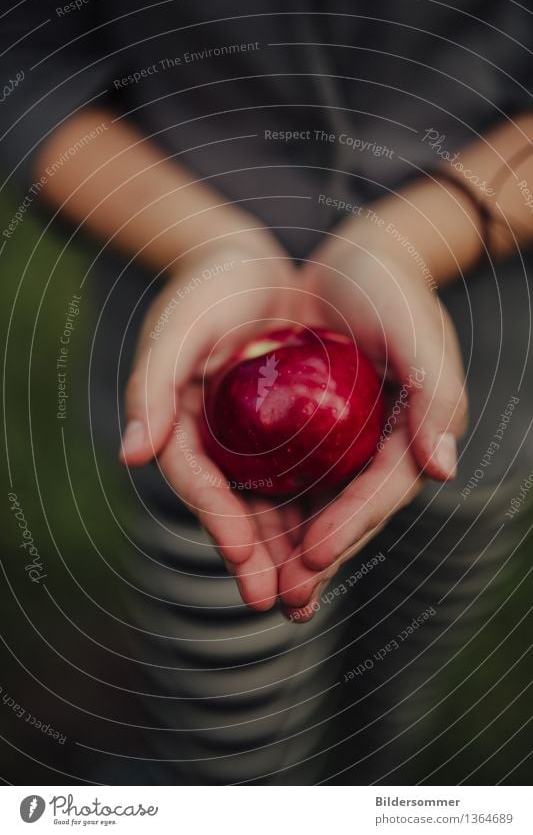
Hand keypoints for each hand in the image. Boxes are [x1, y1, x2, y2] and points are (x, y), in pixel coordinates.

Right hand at [120, 235, 300, 610]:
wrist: (253, 264)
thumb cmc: (210, 287)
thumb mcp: (179, 325)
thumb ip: (152, 386)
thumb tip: (130, 455)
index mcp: (178, 422)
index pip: (197, 482)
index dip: (217, 521)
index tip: (243, 558)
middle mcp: (212, 439)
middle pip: (232, 506)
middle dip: (254, 555)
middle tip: (276, 601)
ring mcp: (247, 439)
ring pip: (266, 502)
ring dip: (285, 548)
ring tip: (307, 593)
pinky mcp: (281, 433)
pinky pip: (296, 478)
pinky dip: (311, 509)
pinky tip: (331, 538)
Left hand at [277, 231, 468, 619]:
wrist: (354, 259)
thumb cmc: (390, 289)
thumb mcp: (418, 331)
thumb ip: (436, 396)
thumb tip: (444, 471)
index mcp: (409, 432)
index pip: (382, 490)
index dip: (352, 524)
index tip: (314, 555)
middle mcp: (376, 446)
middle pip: (346, 511)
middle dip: (318, 557)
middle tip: (285, 599)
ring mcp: (342, 443)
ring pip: (315, 504)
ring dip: (290, 549)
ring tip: (263, 589)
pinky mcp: (311, 432)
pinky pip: (290, 476)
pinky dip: (271, 506)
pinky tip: (246, 533)